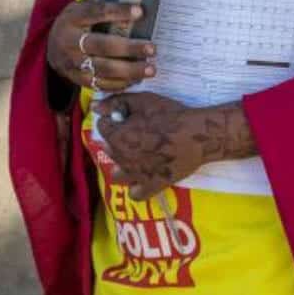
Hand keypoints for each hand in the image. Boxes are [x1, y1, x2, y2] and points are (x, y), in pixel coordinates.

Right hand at [46, 0, 153, 94]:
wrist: (50, 45)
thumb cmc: (76, 22)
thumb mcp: (82, 8)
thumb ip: (103, 4)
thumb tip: (136, 1)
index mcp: (73, 18)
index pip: (96, 12)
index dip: (118, 12)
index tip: (140, 12)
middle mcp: (69, 41)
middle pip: (101, 45)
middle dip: (129, 48)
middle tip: (152, 49)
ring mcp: (72, 63)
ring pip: (102, 69)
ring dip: (129, 71)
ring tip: (150, 69)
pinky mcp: (76, 79)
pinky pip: (100, 84)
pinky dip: (120, 84)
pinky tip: (136, 79)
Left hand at [94, 92, 254, 200]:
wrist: (197, 135)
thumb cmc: (171, 114)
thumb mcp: (144, 100)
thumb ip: (117, 102)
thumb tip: (95, 107)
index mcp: (117, 136)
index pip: (103, 127)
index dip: (113, 119)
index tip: (126, 116)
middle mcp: (121, 158)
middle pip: (109, 149)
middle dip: (118, 140)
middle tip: (137, 132)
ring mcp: (136, 175)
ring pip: (118, 174)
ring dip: (123, 165)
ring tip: (137, 156)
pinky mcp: (152, 185)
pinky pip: (136, 194)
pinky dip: (136, 188)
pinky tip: (143, 178)